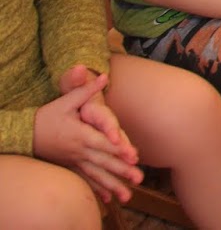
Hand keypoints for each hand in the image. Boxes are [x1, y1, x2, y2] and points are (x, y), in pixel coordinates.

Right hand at [34, 73, 141, 202]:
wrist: (26, 134)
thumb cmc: (47, 116)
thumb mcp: (65, 101)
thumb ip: (85, 90)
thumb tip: (103, 76)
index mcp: (80, 135)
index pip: (103, 143)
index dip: (118, 148)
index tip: (133, 156)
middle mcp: (79, 151)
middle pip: (104, 162)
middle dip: (122, 170)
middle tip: (138, 178)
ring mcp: (75, 161)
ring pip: (97, 175)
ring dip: (113, 185)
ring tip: (128, 196)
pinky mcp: (72, 167)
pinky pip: (86, 180)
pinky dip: (97, 189)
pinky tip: (109, 200)